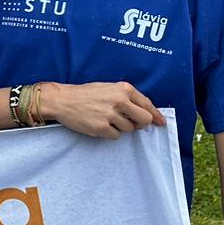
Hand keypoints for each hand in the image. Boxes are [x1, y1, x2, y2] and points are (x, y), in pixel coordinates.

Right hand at [39, 81, 165, 138]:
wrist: (63, 99)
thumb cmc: (86, 94)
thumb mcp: (109, 88)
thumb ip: (127, 98)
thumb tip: (147, 113)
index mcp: (124, 89)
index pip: (147, 105)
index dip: (155, 115)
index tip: (160, 122)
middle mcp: (120, 101)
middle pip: (144, 120)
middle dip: (140, 124)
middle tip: (130, 123)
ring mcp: (111, 115)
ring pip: (129, 129)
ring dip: (120, 127)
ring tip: (106, 119)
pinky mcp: (101, 127)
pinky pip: (115, 136)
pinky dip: (109, 133)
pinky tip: (99, 124)